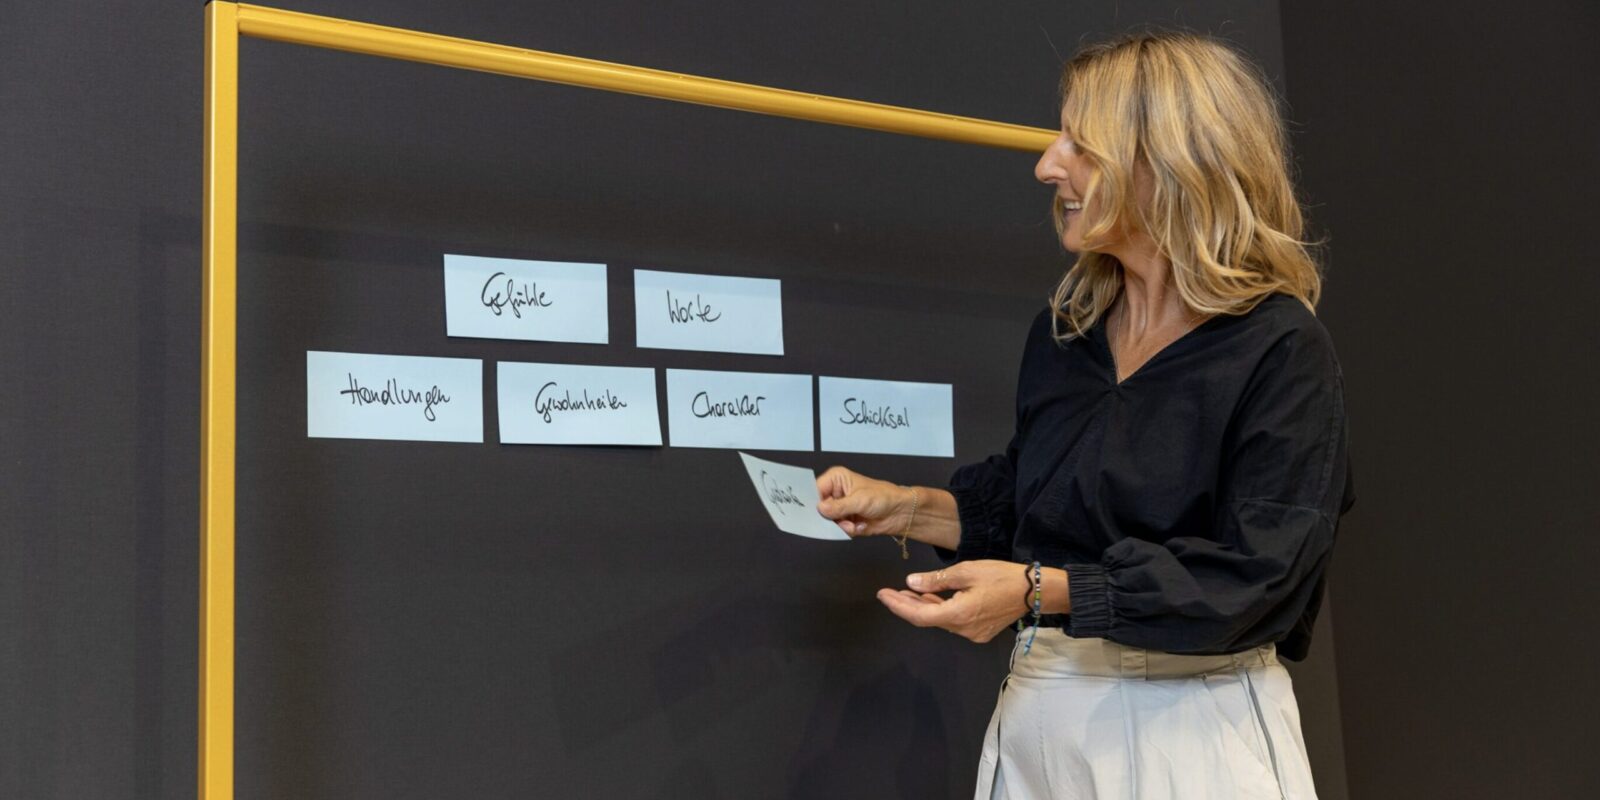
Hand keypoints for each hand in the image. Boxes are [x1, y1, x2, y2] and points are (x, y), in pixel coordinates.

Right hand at [815, 466, 911, 538]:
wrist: (900, 512)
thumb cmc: (884, 497)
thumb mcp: (859, 500)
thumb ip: (838, 506)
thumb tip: (821, 509)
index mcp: (836, 479)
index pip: (815, 490)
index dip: (815, 502)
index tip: (817, 512)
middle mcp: (836, 493)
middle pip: (820, 508)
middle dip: (830, 517)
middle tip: (840, 520)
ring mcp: (841, 508)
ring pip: (828, 521)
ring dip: (841, 525)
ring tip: (854, 523)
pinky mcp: (846, 520)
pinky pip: (838, 529)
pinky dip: (849, 530)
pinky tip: (860, 525)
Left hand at [876, 560, 1030, 642]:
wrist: (1035, 591)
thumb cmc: (1003, 577)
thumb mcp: (967, 571)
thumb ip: (937, 580)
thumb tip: (911, 583)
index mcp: (958, 614)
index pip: (918, 615)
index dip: (898, 606)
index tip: (882, 595)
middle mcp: (963, 629)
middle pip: (926, 619)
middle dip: (906, 606)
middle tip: (888, 593)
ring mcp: (972, 633)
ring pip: (939, 621)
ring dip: (923, 607)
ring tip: (907, 592)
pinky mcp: (980, 631)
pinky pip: (953, 622)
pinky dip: (939, 609)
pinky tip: (931, 598)